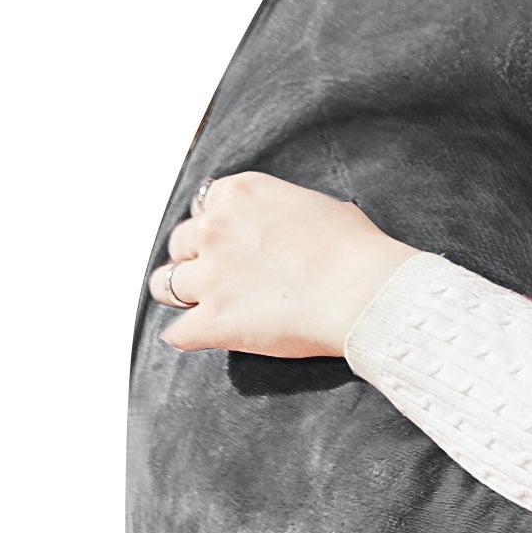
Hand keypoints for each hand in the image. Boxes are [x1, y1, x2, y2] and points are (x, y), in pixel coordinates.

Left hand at [153, 173, 417, 360]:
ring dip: (182, 295)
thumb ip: (287, 212)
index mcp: (240, 194)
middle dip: (197, 258)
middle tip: (221, 275)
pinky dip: (188, 337)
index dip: (219, 227)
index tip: (233, 243)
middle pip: (180, 242)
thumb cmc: (359, 252)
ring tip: (202, 305)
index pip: (204, 206)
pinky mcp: (213, 321)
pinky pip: (178, 333)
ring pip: (164, 285)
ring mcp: (210, 276)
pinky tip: (199, 338)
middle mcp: (215, 229)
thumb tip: (291, 224)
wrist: (367, 293)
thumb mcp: (322, 208)